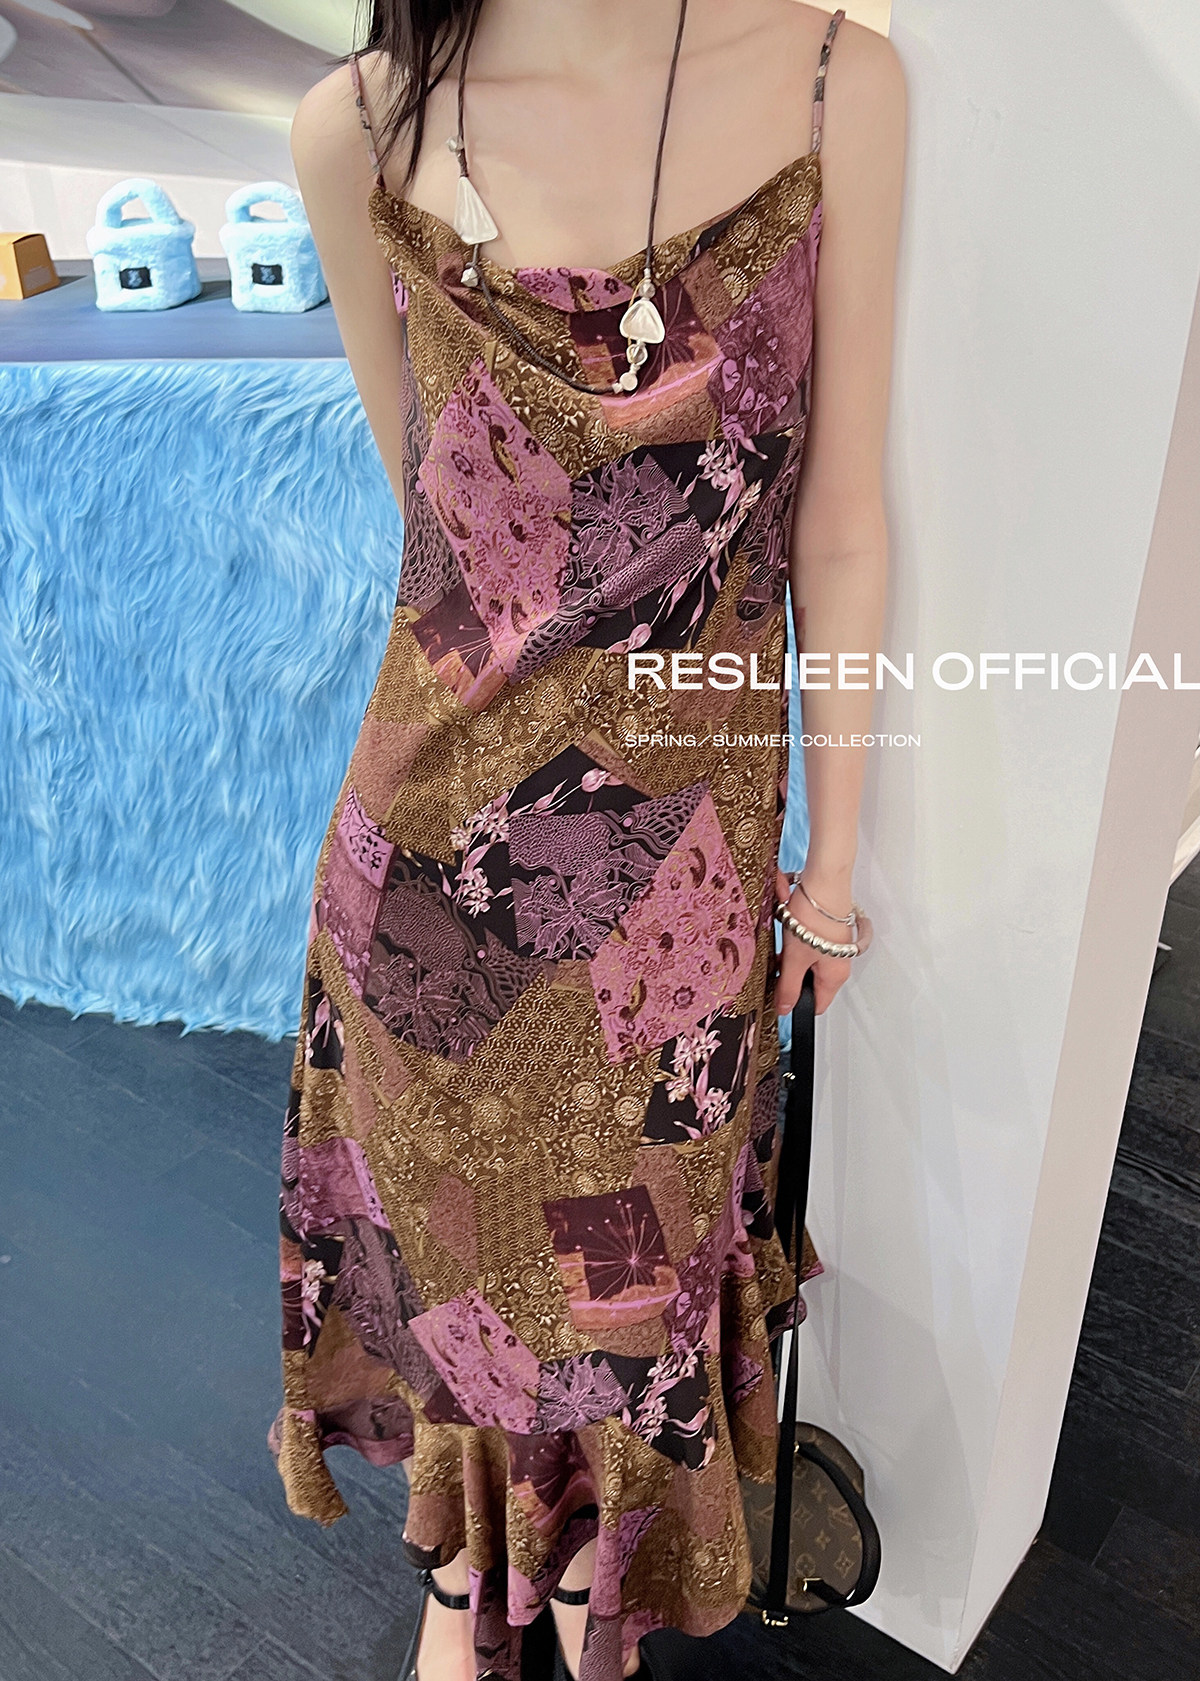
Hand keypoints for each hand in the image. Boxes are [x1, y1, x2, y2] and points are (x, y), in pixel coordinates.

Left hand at [772, 867, 862, 1016]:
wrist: (823, 880)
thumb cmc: (815, 917)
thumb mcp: (794, 958)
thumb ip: (788, 987)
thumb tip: (784, 1010)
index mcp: (835, 976)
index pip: (817, 1005)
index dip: (796, 1005)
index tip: (778, 998)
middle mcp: (838, 962)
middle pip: (808, 981)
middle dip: (788, 973)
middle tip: (777, 960)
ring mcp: (832, 945)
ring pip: (804, 959)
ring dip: (789, 951)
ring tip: (783, 937)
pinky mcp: (826, 930)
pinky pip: (805, 941)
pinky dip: (794, 936)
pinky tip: (787, 925)